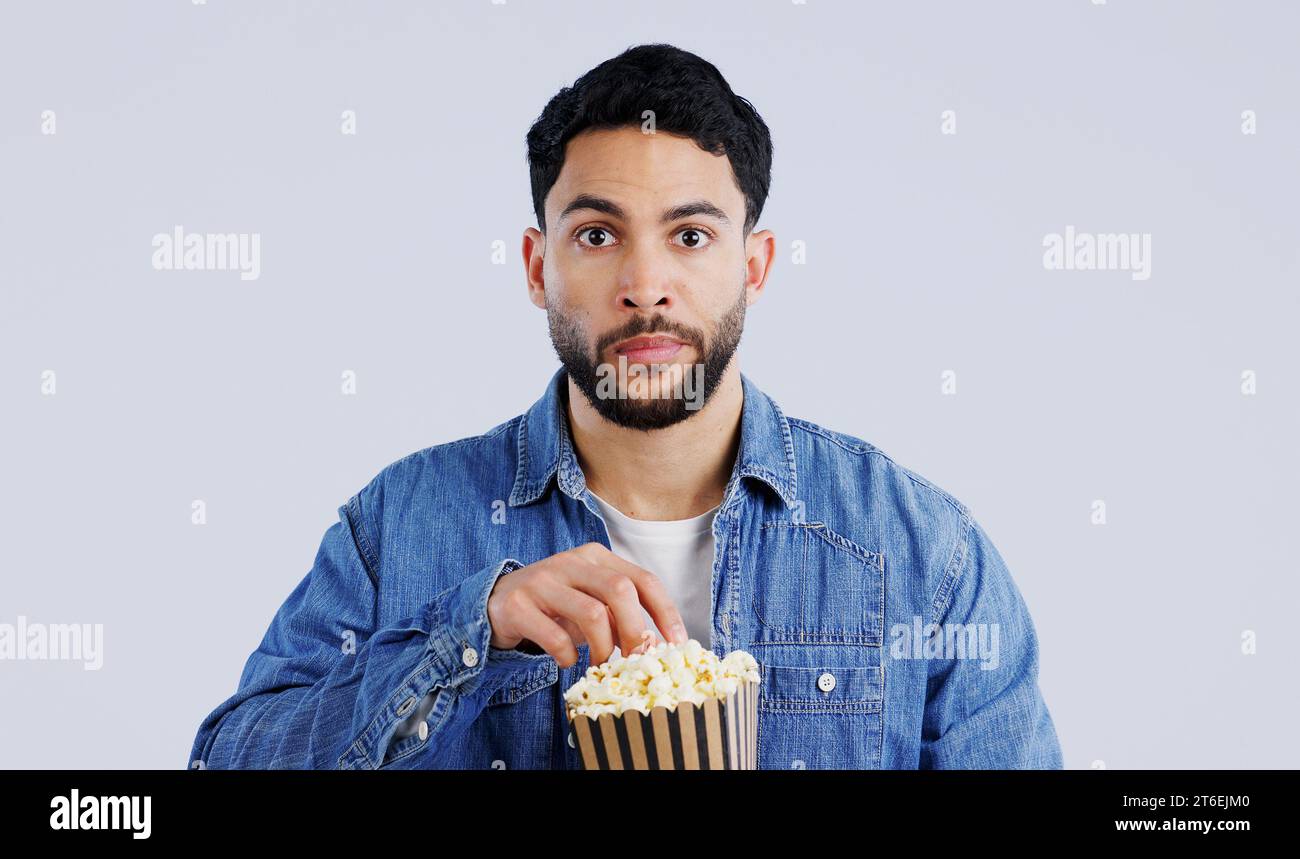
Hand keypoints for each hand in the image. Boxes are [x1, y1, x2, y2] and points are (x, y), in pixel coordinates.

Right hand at [487, 543, 687, 666]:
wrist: (496, 603)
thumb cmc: (555, 607)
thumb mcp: (591, 603)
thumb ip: (620, 616)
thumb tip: (658, 646)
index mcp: (596, 557)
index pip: (643, 579)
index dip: (665, 612)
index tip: (677, 643)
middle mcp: (571, 561)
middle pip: (620, 591)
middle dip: (635, 631)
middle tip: (635, 660)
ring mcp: (543, 580)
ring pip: (592, 614)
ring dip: (603, 649)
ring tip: (599, 664)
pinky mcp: (518, 604)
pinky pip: (556, 638)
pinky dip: (568, 657)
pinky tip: (566, 661)